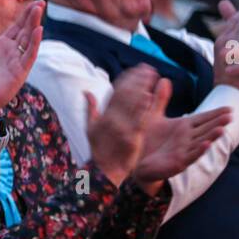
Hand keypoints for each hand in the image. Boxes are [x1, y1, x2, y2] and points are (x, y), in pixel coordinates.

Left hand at [0, 1, 44, 121]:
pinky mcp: (19, 72)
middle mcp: (12, 52)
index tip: (33, 1)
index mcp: (1, 46)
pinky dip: (34, 43)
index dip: (24, 15)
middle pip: (25, 30)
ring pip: (28, 40)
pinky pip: (28, 55)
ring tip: (39, 10)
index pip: (16, 27)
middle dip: (32, 16)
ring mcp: (17, 61)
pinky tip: (38, 31)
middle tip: (41, 1)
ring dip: (34, 25)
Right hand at [86, 65, 164, 186]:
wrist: (105, 170)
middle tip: (148, 68)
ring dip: (142, 88)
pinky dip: (143, 108)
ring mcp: (121, 128)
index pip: (115, 92)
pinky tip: (149, 96)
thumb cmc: (99, 149)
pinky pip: (138, 120)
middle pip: (126, 94)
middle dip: (137, 79)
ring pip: (132, 104)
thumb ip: (90, 108)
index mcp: (103, 115)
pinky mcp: (131, 137)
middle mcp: (111, 119)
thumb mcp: (90, 128)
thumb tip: (86, 92)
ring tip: (152, 75)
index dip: (126, 79)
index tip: (135, 69)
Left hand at [132, 105, 231, 192]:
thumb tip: (164, 79)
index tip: (230, 108)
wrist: (137, 161)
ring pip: (201, 142)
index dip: (215, 114)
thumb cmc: (148, 139)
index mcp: (184, 127)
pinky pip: (190, 156)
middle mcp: (187, 138)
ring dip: (211, 136)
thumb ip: (160, 99)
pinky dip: (199, 151)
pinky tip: (206, 144)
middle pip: (206, 129)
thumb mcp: (153, 116)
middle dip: (218, 123)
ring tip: (222, 129)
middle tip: (230, 115)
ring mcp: (184, 150)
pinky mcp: (178, 162)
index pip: (203, 118)